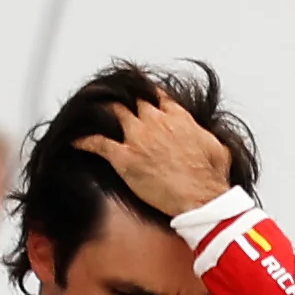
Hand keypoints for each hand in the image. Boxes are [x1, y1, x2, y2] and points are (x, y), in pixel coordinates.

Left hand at [73, 88, 231, 220]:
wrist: (203, 200)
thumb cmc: (212, 180)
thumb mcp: (218, 149)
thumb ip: (207, 135)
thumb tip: (207, 135)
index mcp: (178, 118)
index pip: (155, 95)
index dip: (145, 94)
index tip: (138, 95)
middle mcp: (156, 122)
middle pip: (131, 100)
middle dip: (122, 101)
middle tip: (111, 104)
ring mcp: (138, 138)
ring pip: (112, 112)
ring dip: (101, 113)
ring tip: (90, 114)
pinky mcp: (125, 158)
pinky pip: (97, 142)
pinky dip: (84, 140)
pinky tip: (76, 140)